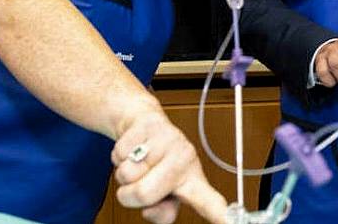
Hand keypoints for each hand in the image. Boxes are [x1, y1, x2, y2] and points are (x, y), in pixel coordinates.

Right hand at [111, 110, 226, 223]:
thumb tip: (154, 211)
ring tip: (138, 162)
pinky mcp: (151, 125)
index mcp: (192, 181)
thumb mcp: (163, 193)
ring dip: (123, 173)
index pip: (208, 202)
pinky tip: (132, 148)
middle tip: (139, 182)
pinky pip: (119, 153)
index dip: (219, 216)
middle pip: (144, 194)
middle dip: (130, 194)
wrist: (142, 124)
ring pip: (126, 174)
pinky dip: (118, 155)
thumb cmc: (156, 163)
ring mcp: (170, 140)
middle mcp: (185, 158)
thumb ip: (162, 211)